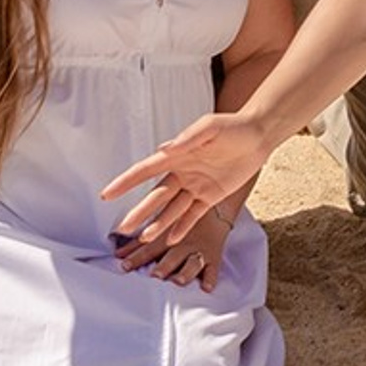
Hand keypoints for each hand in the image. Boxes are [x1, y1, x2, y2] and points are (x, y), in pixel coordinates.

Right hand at [101, 112, 275, 252]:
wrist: (259, 135)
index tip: (106, 194)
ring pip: (172, 209)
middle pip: (156, 196)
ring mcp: (195, 186)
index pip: (145, 171)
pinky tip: (170, 239)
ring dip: (159, 223)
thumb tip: (166, 148)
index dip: (125, 182)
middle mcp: (182, 173)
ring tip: (144, 238)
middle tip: (123, 228)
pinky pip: (193, 215)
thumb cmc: (233, 126)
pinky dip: (182, 226)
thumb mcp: (210, 127)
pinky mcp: (211, 196)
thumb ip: (188, 137)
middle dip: (140, 212)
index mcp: (176, 156)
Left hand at [118, 202, 235, 290]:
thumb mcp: (161, 228)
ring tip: (179, 281)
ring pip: (192, 262)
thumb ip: (139, 243)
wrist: (215, 209)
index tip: (124, 266)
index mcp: (167, 238)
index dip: (137, 257)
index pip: (149, 249)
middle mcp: (183, 245)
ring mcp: (199, 251)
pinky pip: (214, 268)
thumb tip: (116, 253)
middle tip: (156, 275)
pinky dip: (211, 278)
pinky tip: (207, 287)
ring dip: (186, 272)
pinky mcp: (213, 256)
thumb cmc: (181, 221)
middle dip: (164, 265)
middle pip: (172, 256)